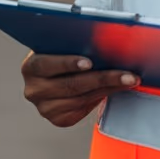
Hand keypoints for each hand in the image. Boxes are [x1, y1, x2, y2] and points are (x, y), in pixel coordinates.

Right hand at [21, 53, 139, 127]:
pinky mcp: (58, 119)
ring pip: (80, 99)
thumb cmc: (63, 52)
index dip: (68, 63)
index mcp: (31, 66)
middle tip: (127, 74)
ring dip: (109, 89)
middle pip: (70, 85)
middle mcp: (33, 90)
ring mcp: (44, 107)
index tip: (89, 62)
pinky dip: (101, 98)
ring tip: (129, 81)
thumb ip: (74, 44)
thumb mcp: (63, 45)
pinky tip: (116, 89)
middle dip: (103, 78)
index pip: (46, 64)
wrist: (56, 74)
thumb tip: (106, 39)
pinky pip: (82, 109)